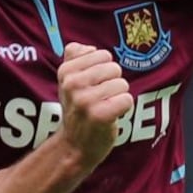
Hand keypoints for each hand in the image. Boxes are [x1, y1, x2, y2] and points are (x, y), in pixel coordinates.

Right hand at [55, 42, 133, 170]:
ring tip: (105, 107)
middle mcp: (72, 84)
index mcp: (65, 71)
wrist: (75, 145)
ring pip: (122, 83)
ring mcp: (85, 100)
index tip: (92, 85)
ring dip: (118, 96)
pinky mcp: (100, 115)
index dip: (103, 70)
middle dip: (113, 82)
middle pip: (114, 67)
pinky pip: (127, 99)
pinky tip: (111, 116)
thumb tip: (89, 47)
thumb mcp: (67, 81)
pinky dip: (124, 108)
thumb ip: (74, 57)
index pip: (101, 54)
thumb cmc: (77, 109)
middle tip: (101, 98)